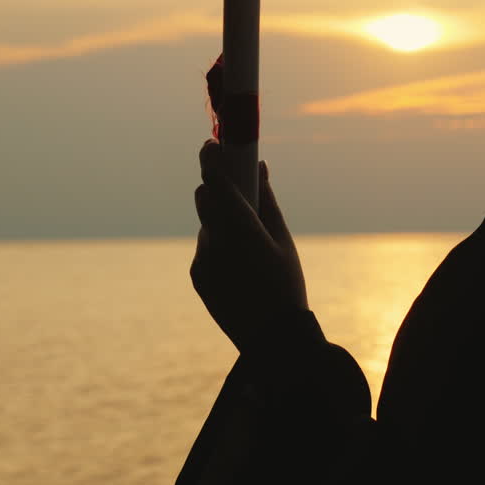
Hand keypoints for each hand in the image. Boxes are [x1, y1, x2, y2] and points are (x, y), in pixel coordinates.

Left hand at [191, 140, 309, 357]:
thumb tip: (259, 168)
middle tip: (235, 183)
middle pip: (204, 199)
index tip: (212, 143)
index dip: (211, 159)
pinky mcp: (198, 277)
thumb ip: (267, 201)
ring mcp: (203, 261)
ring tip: (250, 240)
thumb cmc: (287, 287)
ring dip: (221, 220)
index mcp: (241, 230)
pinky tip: (243, 265)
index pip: (216, 182)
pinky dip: (220, 245)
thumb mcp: (284, 240)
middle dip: (216, 187)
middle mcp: (216, 243)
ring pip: (207, 226)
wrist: (273, 340)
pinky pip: (207, 249)